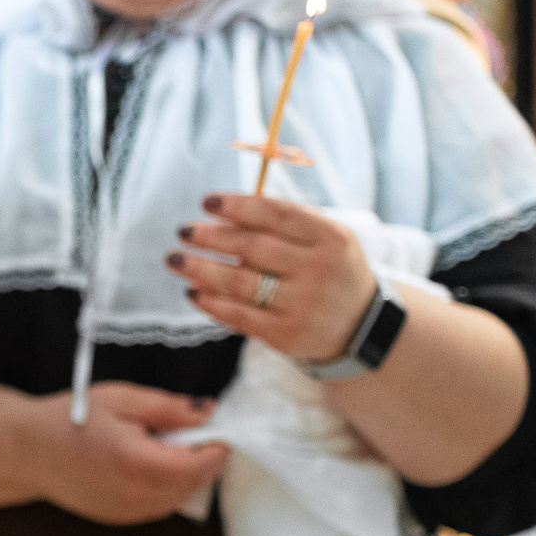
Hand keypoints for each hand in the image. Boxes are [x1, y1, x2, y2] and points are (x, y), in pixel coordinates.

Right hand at [25, 383, 227, 526]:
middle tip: (188, 430)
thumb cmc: (70, 419)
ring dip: (185, 474)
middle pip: (197, 484)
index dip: (217, 444)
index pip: (204, 464)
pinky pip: (160, 505)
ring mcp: (130, 513)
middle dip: (203, 458)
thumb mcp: (122, 399)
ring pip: (180, 498)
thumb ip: (169, 407)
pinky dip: (166, 486)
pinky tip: (146, 463)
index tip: (213, 424)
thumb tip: (208, 412)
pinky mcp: (120, 518)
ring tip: (163, 445)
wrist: (26, 451)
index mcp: (141, 463)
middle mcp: (139, 496)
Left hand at [168, 192, 375, 362]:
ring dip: (200, 269)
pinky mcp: (286, 334)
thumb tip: (229, 210)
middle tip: (183, 231)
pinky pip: (240, 315)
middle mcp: (317, 269)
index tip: (207, 202)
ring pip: (240, 281)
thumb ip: (287, 222)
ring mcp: (302, 303)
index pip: (276, 215)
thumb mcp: (327, 239)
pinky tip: (192, 291)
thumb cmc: (332, 271)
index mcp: (329, 238)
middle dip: (211, 237)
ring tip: (175, 259)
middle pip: (252, 247)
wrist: (360, 326)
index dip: (238, 206)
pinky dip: (212, 302)